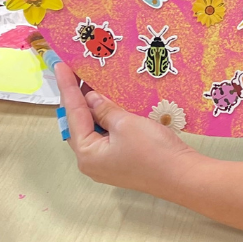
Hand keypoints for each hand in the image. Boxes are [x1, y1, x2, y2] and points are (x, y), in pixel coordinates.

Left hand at [56, 61, 196, 196]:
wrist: (182, 175)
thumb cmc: (152, 151)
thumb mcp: (126, 123)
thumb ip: (104, 109)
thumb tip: (91, 98)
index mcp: (87, 153)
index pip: (72, 114)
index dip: (67, 87)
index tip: (60, 66)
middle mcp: (91, 161)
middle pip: (78, 124)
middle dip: (77, 98)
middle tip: (77, 71)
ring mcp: (106, 163)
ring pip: (92, 130)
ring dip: (92, 108)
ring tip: (91, 82)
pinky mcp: (120, 161)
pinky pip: (105, 136)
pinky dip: (104, 118)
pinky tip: (109, 104)